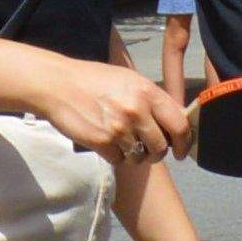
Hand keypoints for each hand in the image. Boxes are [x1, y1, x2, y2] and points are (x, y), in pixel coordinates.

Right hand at [31, 50, 178, 174]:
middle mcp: (137, 110)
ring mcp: (119, 127)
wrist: (56, 84)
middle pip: (161, 147)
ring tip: (122, 142)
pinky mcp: (101, 141)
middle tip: (148, 151)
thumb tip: (178, 120)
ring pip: (140, 157)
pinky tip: (105, 142)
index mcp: (149, 93)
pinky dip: (114, 156)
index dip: (185, 142)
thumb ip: (154, 99)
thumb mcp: (130, 80)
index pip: (180, 125)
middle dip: (157, 153)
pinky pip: (118, 160)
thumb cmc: (94, 80)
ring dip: (134, 155)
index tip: (182, 151)